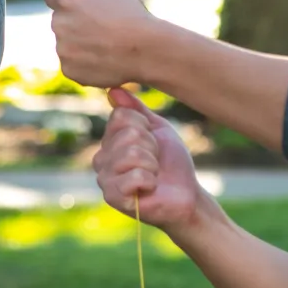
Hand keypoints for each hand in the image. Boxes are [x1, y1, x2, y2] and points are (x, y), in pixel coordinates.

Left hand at [39, 0, 160, 87]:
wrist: (147, 49)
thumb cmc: (127, 10)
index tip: (91, 3)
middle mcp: (58, 24)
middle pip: (59, 17)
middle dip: (75, 17)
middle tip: (104, 22)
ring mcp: (63, 50)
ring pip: (65, 39)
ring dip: (79, 38)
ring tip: (106, 40)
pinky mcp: (69, 70)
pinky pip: (71, 60)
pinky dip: (83, 58)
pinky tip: (102, 55)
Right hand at [93, 88, 207, 232]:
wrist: (186, 195)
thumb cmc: (171, 163)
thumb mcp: (157, 129)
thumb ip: (136, 110)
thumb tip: (113, 90)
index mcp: (109, 141)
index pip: (121, 116)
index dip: (146, 127)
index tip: (153, 143)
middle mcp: (101, 159)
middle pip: (128, 134)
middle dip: (151, 147)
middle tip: (155, 163)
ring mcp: (105, 179)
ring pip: (131, 154)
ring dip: (152, 164)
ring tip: (153, 176)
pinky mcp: (113, 197)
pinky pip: (134, 175)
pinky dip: (151, 181)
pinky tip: (150, 189)